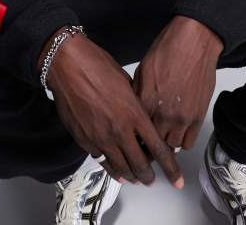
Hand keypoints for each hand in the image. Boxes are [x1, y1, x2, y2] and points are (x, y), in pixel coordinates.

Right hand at [46, 32, 184, 188]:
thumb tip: (140, 115)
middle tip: (153, 180)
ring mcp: (101, 138)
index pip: (158, 148)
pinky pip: (102, 161)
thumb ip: (135, 102)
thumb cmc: (96, 66)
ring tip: (136, 178)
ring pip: (121, 168)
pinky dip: (112, 168)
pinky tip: (116, 171)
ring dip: (131, 176)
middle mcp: (119, 130)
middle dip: (149, 177)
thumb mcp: (126, 81)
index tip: (176, 178)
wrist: (68, 66)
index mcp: (134, 114)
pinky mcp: (84, 140)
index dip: (170, 167)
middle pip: (140, 165)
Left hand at [131, 16, 222, 150]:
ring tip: (163, 133)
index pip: (136, 132)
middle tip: (147, 138)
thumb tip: (133, 108)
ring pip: (171, 147)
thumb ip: (138, 93)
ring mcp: (183, 117)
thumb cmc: (169, 48)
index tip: (133, 136)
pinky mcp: (198, 116)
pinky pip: (188, 141)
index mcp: (147, 101)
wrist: (194, 41)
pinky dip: (182, 139)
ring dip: (166, 142)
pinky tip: (177, 130)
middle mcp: (164, 113)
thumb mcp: (142, 69)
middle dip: (148, 143)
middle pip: (152, 144)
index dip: (133, 136)